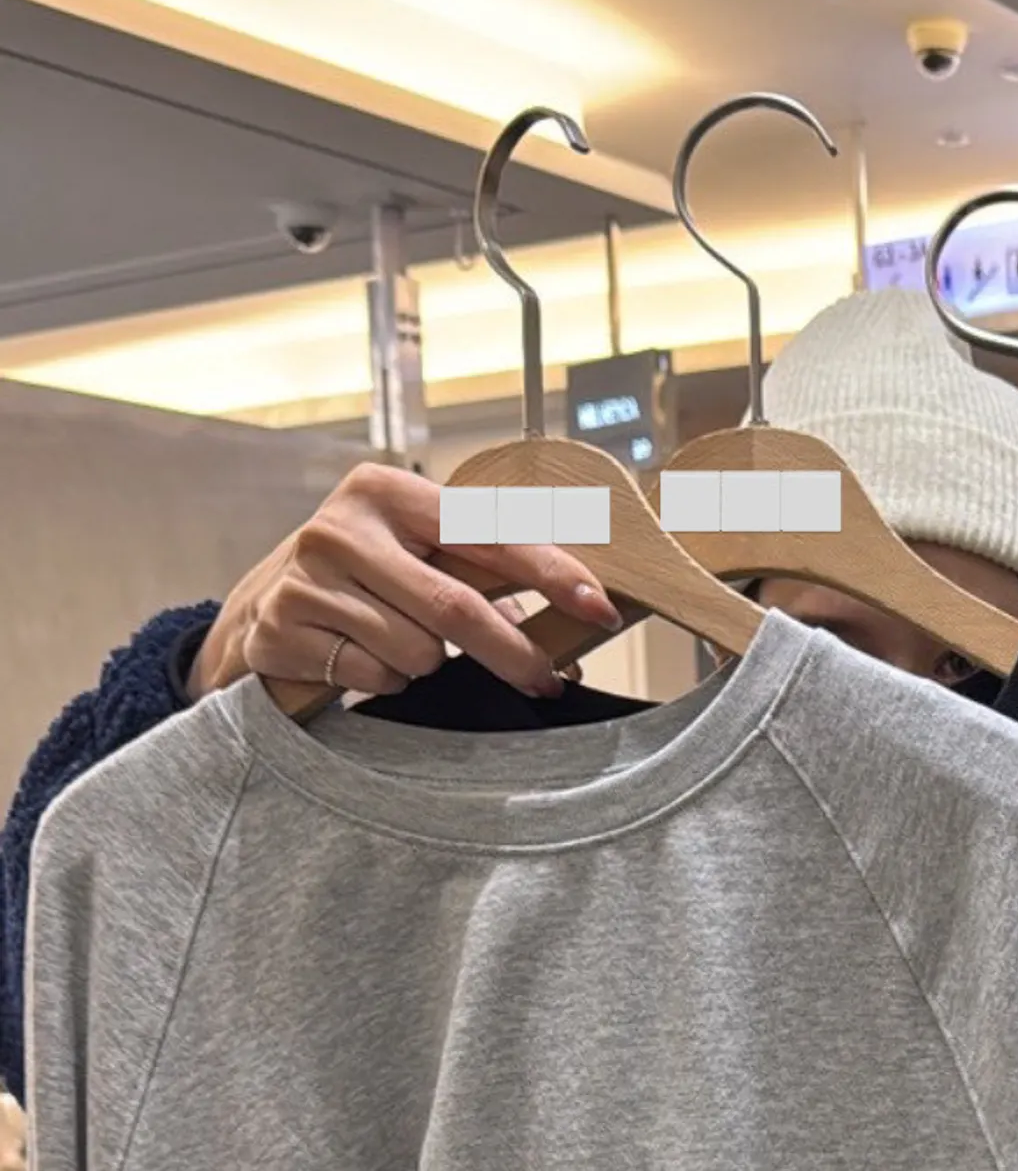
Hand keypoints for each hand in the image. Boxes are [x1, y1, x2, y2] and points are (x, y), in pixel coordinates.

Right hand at [188, 463, 621, 704]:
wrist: (263, 608)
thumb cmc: (367, 577)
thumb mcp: (417, 553)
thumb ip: (486, 571)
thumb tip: (577, 614)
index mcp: (386, 490)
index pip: (486, 531)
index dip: (550, 571)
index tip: (600, 606)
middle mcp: (340, 526)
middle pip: (455, 606)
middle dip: (513, 652)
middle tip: (546, 680)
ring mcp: (306, 578)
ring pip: (417, 652)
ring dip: (428, 665)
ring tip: (401, 644)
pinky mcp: (282, 629)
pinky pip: (373, 676)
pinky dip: (385, 679)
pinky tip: (361, 657)